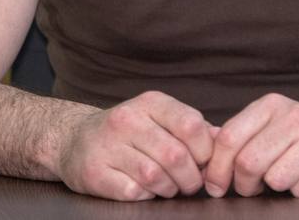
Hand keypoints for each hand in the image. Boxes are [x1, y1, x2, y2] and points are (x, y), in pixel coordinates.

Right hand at [56, 91, 213, 200]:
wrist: (74, 140)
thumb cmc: (127, 132)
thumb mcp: (159, 119)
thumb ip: (192, 129)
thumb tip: (224, 140)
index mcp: (149, 103)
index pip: (191, 124)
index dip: (205, 150)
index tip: (203, 161)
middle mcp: (126, 120)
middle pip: (176, 155)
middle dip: (190, 177)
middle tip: (190, 183)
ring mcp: (107, 146)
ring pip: (155, 176)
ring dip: (169, 188)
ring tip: (168, 186)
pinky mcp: (94, 173)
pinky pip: (133, 192)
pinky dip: (145, 196)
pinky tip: (144, 189)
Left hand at [204, 93, 298, 197]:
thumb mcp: (272, 127)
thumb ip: (239, 136)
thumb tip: (199, 145)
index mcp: (273, 104)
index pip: (229, 138)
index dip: (216, 168)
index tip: (215, 186)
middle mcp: (297, 114)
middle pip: (248, 162)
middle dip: (245, 185)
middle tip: (252, 189)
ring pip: (276, 179)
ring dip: (277, 188)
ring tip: (289, 177)